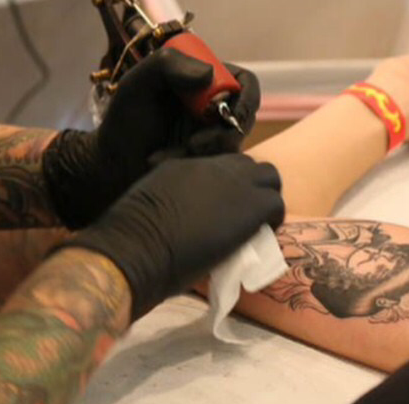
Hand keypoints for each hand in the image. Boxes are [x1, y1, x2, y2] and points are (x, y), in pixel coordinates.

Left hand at [43, 49, 260, 228]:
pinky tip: (164, 163)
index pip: (243, 82)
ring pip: (233, 145)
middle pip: (245, 118)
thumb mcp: (138, 83)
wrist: (109, 164)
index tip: (225, 113)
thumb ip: (168, 65)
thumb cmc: (124, 120)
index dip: (243, 98)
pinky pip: (217, 166)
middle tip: (194, 144)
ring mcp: (212, 137)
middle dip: (222, 134)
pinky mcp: (207, 163)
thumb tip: (208, 74)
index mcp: (203, 82)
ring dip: (205, 152)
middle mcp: (213, 108)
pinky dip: (191, 164)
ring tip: (169, 155)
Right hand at [63, 154, 284, 320]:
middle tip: (241, 213)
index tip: (221, 205)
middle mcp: (212, 165)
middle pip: (247, 164)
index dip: (225, 183)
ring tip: (253, 223)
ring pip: (268, 177)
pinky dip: (272, 219)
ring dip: (264, 197)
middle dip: (250, 184)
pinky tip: (259, 236)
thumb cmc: (132, 234)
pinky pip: (276, 205)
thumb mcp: (152, 201)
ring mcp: (233, 182)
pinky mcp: (250, 205)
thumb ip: (174, 198)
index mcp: (183, 163)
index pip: (220, 164)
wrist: (138, 244)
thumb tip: (186, 214)